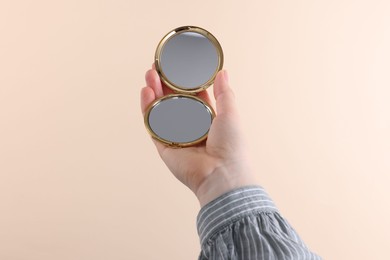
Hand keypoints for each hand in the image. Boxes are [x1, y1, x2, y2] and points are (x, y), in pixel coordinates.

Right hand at [140, 67, 257, 205]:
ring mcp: (175, 136)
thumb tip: (223, 72)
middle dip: (163, 84)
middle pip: (172, 101)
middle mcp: (189, 127)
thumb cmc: (232, 145)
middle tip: (157, 68)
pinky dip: (148, 109)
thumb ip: (224, 93)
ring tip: (150, 75)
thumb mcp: (230, 113)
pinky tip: (147, 92)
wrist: (222, 173)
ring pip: (160, 111)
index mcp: (206, 119)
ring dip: (153, 92)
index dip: (182, 82)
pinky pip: (153, 125)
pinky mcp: (164, 146)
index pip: (191, 96)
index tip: (174, 67)